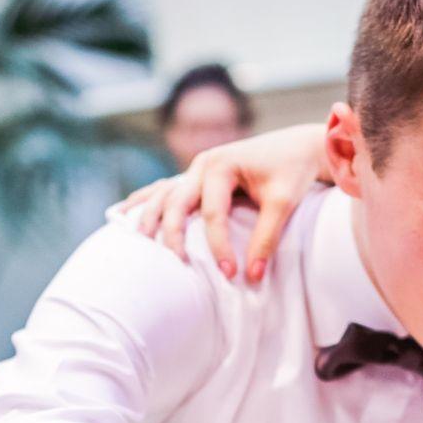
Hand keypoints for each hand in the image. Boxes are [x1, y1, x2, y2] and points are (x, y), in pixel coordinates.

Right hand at [110, 123, 326, 282]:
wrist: (299, 146)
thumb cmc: (292, 171)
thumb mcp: (283, 203)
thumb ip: (266, 238)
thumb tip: (252, 276)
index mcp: (221, 165)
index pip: (212, 214)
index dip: (219, 247)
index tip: (230, 275)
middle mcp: (202, 163)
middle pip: (176, 203)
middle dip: (173, 235)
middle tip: (179, 264)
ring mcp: (196, 168)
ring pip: (163, 194)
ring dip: (148, 216)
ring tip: (137, 241)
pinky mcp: (197, 175)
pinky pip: (165, 189)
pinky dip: (147, 201)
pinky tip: (124, 213)